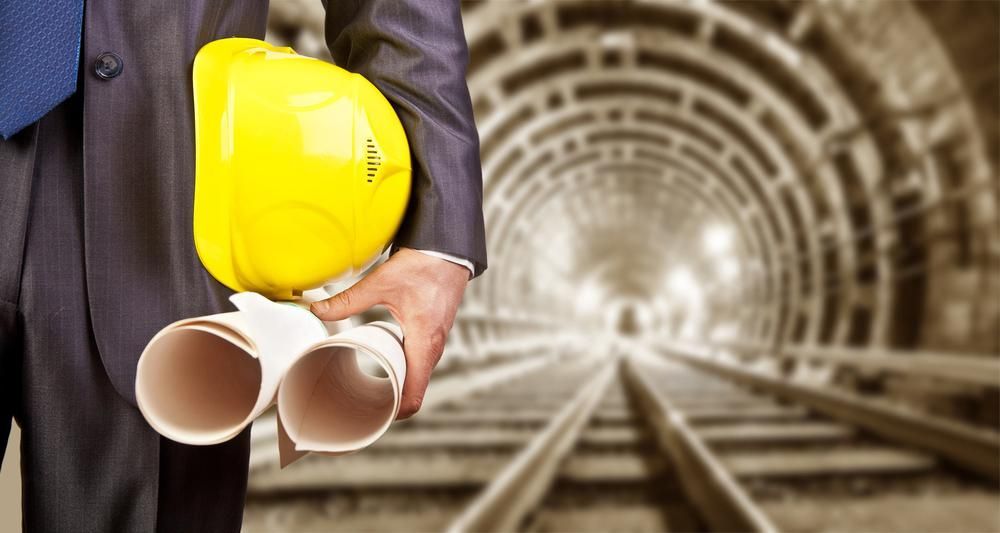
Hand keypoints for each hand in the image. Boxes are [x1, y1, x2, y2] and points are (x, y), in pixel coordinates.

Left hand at [310, 248, 469, 418]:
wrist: (448, 249)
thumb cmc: (423, 265)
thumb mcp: (381, 283)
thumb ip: (348, 300)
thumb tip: (318, 310)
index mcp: (424, 343)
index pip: (414, 395)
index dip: (394, 413)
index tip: (373, 417)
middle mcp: (433, 348)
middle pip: (415, 391)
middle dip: (391, 404)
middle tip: (362, 406)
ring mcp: (436, 342)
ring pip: (418, 378)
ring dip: (398, 388)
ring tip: (371, 391)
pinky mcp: (433, 334)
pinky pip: (421, 364)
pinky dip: (406, 373)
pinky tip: (387, 367)